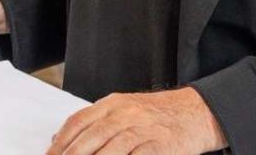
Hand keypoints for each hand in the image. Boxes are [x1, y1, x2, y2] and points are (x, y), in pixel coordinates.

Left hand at [47, 88, 226, 154]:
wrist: (195, 112)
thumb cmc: (158, 114)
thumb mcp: (125, 109)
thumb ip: (97, 122)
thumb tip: (60, 140)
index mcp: (113, 103)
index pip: (78, 122)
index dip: (61, 142)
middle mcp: (125, 114)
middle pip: (90, 138)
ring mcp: (141, 130)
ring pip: (108, 151)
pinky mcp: (157, 146)